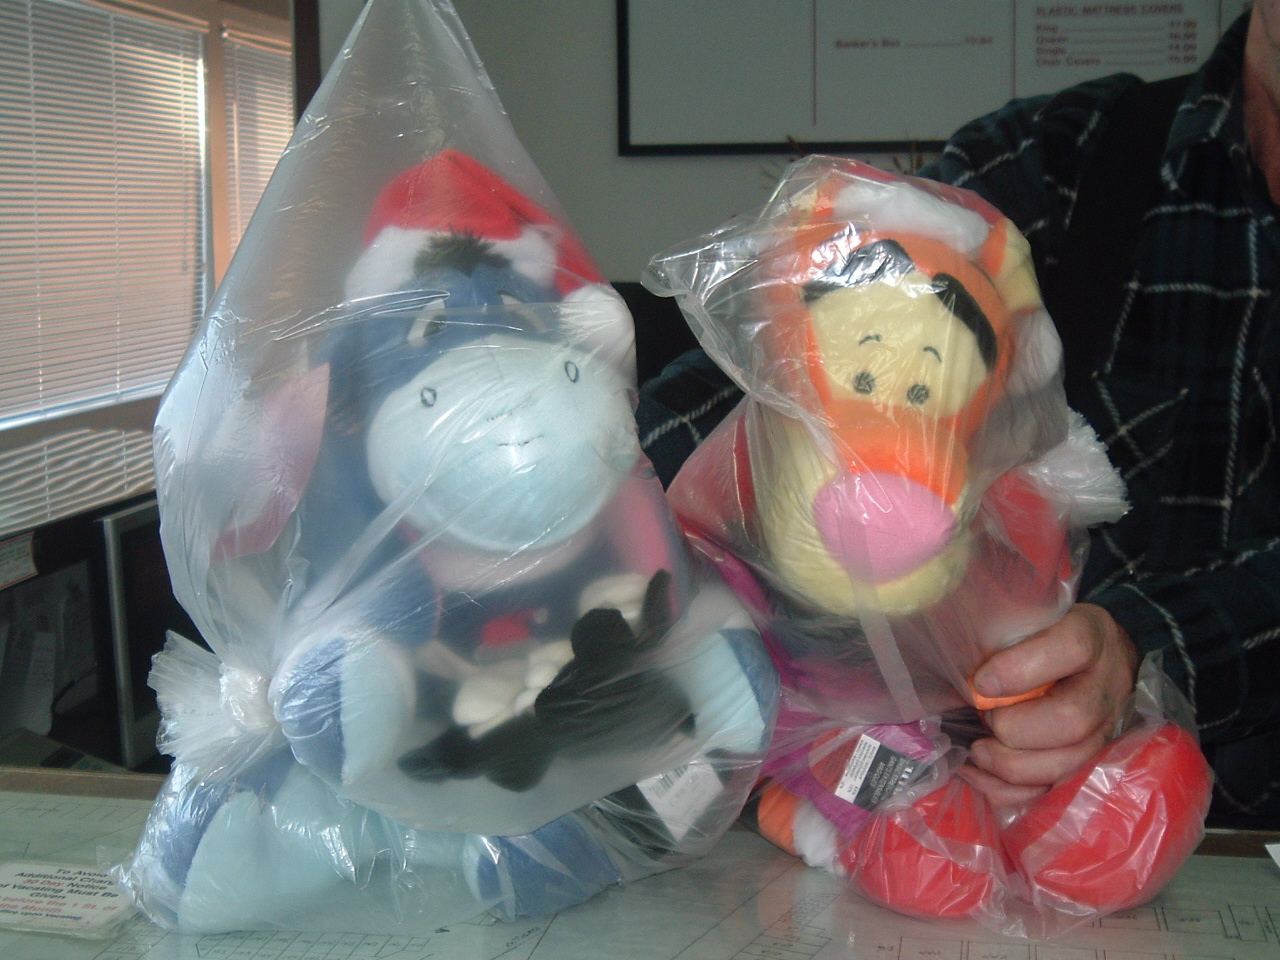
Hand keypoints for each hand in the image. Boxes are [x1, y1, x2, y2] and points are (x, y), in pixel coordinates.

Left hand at [962, 603, 1139, 808]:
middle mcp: (1106, 689)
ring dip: (1010, 765)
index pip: (1072, 647)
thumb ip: (1003, 635)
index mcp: (1092, 639)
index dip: (1021, 669)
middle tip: (983, 719)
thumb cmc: (1048, 638)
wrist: (1101, 662)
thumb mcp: (1033, 619)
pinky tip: (979, 773)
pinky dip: (1009, 790)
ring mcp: (1105, 733)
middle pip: (1072, 719)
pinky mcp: (1090, 766)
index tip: (981, 682)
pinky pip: (1054, 791)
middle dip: (1014, 728)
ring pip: (1066, 764)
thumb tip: (959, 671)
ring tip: (978, 750)